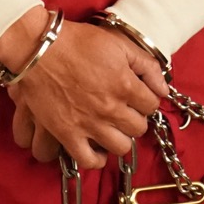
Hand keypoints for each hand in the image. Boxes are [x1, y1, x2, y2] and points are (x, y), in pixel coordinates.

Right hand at [0, 16, 168, 169]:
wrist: (41, 50)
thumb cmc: (79, 43)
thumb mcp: (120, 45)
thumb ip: (146, 66)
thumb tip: (163, 87)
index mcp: (126, 85)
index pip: (152, 105)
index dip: (147, 100)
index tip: (139, 96)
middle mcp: (110, 109)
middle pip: (138, 127)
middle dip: (136, 118)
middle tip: (126, 110)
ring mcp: (89, 124)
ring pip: (120, 146)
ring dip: (121, 137)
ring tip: (114, 127)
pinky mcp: (67, 134)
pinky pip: (88, 160)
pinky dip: (97, 159)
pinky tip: (99, 148)